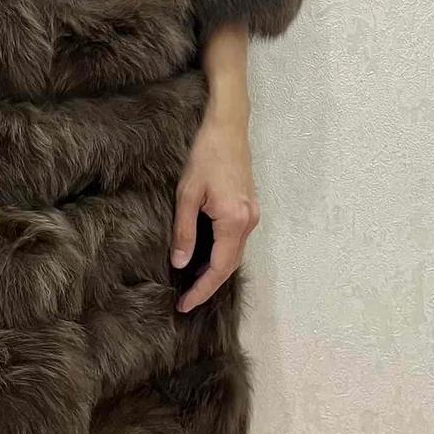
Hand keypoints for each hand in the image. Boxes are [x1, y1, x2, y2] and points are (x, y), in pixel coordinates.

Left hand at [170, 106, 259, 312]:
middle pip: (230, 265)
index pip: (219, 268)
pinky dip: (222, 254)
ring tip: (192, 283)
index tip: (184, 305)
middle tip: (185, 300)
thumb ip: (184, 231)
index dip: (202, 290)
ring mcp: (252, 215)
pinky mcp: (249, 207)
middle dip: (208, 285)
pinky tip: (205, 257)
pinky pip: (236, 240)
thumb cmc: (205, 155)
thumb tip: (182, 263)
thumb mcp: (187, 193)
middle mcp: (249, 222)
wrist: (228, 128)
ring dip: (215, 270)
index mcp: (234, 221)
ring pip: (234, 253)